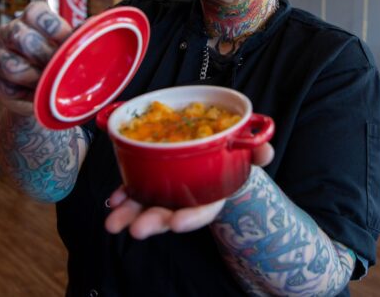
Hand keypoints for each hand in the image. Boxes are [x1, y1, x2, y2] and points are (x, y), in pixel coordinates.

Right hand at [0, 1, 71, 115]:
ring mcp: (0, 54)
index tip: (66, 40)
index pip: (35, 12)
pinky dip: (25, 94)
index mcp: (33, 18)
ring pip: (11, 65)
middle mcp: (12, 31)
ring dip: (35, 78)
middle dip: (45, 56)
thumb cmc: (59, 62)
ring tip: (48, 83)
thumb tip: (92, 29)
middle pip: (22, 38)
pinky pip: (6, 87)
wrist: (43, 93)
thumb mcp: (70, 47)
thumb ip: (79, 37)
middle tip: (59, 67)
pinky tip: (35, 93)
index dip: (52, 27)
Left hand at [104, 142, 274, 238]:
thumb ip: (257, 153)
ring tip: (113, 222)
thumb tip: (265, 150)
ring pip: (148, 207)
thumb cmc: (231, 157)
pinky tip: (114, 200)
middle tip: (136, 228)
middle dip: (152, 222)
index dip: (190, 218)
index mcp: (212, 194)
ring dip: (130, 214)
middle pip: (170, 214)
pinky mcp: (153, 185)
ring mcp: (169, 194)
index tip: (176, 223)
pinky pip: (136, 193)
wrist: (218, 158)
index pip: (202, 210)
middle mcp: (188, 199)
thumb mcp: (248, 154)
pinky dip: (124, 197)